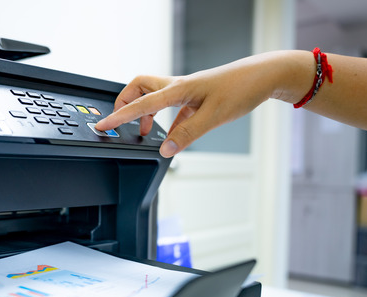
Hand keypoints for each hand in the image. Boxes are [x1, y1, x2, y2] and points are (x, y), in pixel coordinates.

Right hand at [95, 52, 304, 156]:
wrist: (263, 76)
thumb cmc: (241, 89)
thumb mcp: (214, 117)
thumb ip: (187, 135)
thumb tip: (165, 150)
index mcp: (178, 89)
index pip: (140, 104)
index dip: (119, 116)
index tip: (102, 125)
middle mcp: (178, 86)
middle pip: (139, 88)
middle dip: (124, 103)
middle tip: (118, 121)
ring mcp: (186, 91)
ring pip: (154, 96)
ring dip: (144, 112)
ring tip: (144, 132)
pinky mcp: (196, 97)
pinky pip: (171, 107)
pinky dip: (165, 120)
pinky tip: (171, 134)